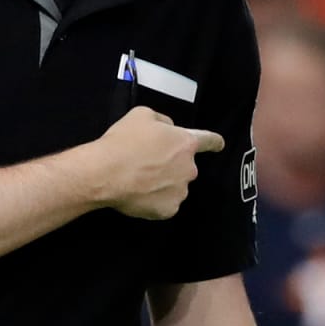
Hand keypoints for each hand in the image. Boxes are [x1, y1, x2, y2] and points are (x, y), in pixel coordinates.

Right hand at [94, 106, 223, 219]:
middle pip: (185, 166)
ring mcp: (180, 191)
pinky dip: (156, 200)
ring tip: (140, 180)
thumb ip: (162, 121)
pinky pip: (165, 204)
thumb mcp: (142, 115)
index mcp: (185, 143)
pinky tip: (140, 194)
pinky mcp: (168, 210)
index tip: (219, 145)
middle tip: (148, 164)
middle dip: (172, 165)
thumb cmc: (124, 141)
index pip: (209, 141)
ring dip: (165, 183)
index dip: (214, 142)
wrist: (105, 172)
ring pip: (176, 186)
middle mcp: (189, 168)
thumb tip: (167, 130)